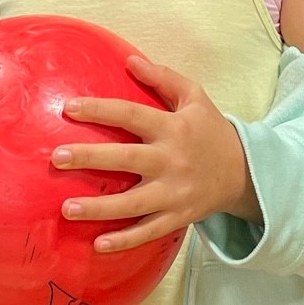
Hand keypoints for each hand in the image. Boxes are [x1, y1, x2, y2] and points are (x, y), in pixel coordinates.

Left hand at [54, 56, 256, 252]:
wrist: (245, 172)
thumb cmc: (211, 130)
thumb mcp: (195, 97)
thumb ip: (163, 78)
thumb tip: (130, 59)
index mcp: (172, 127)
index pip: (131, 115)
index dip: (100, 110)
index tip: (68, 108)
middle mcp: (171, 160)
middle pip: (126, 158)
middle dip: (90, 158)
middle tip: (58, 157)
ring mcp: (174, 193)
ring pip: (133, 203)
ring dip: (99, 208)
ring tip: (66, 208)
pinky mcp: (178, 217)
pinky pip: (148, 231)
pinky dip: (125, 241)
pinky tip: (98, 245)